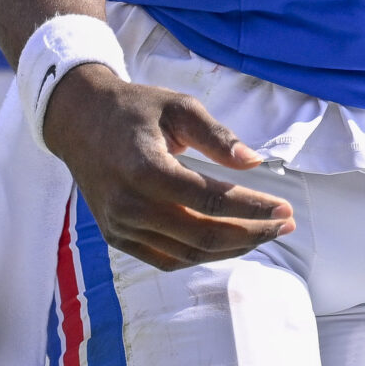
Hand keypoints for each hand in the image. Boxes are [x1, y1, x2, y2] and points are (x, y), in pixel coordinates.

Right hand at [41, 63, 296, 270]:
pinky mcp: (117, 237)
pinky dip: (202, 255)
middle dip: (251, 233)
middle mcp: (129, 205)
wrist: (79, 121)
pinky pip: (166, 259)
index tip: (285, 206)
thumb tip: (254, 162)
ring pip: (187, 253)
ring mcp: (120, 227)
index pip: (209, 200)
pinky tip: (231, 242)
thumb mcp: (179, 106)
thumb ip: (217, 135)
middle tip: (285, 224)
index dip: (251, 207)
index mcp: (144, 169)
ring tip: (266, 234)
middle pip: (202, 234)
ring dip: (232, 249)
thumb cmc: (135, 108)